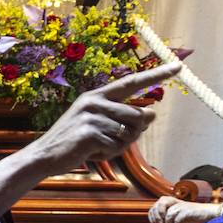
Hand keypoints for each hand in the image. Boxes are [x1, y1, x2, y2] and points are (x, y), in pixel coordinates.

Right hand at [0, 61, 180, 215]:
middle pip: (138, 116)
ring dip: (119, 146)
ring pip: (128, 134)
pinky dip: (107, 155)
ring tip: (98, 147)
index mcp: (97, 95)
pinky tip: (90, 153)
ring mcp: (91, 116)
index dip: (156, 75)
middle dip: (134, 134)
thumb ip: (124, 119)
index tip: (177, 67)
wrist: (44, 155)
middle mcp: (94, 101)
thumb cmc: (74, 141)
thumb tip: (153, 115)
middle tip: (114, 142)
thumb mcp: (99, 126)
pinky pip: (115, 146)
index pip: (132, 82)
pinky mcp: (89, 132)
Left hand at [149, 196, 222, 222]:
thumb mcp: (179, 213)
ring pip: (168, 214)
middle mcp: (176, 202)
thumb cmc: (194, 214)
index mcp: (173, 202)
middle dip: (157, 217)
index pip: (156, 205)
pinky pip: (178, 219)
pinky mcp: (188, 211)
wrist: (210, 212)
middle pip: (159, 206)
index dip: (152, 215)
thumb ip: (169, 215)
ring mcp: (182, 206)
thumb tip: (158, 222)